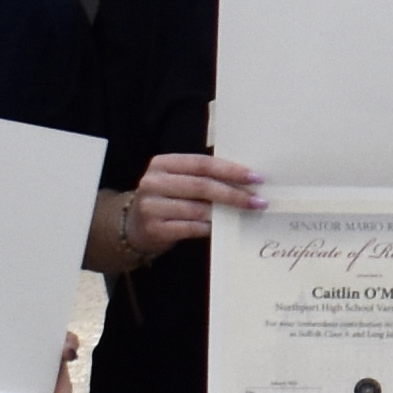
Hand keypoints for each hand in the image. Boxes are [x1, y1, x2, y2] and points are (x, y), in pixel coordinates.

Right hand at [127, 148, 256, 253]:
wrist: (134, 227)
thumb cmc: (166, 199)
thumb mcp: (177, 181)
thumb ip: (202, 177)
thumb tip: (245, 180)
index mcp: (162, 164)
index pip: (202, 163)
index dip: (231, 170)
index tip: (256, 178)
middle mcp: (153, 182)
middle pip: (202, 185)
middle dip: (234, 193)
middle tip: (258, 201)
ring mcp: (151, 206)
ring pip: (198, 208)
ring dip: (226, 212)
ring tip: (246, 213)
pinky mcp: (155, 229)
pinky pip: (191, 228)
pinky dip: (210, 227)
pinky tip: (224, 227)